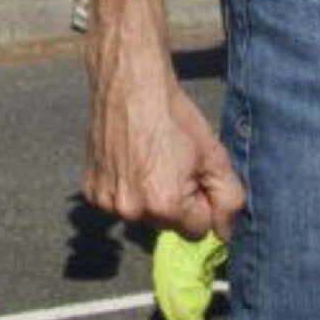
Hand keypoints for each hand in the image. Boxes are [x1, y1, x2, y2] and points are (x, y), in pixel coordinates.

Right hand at [83, 60, 246, 240]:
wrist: (131, 86)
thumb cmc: (174, 116)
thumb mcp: (215, 156)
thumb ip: (229, 201)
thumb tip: (225, 233)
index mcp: (166, 204)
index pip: (197, 231)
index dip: (201, 204)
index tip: (193, 176)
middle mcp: (132, 210)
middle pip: (167, 226)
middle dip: (174, 203)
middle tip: (171, 165)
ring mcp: (107, 201)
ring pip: (141, 216)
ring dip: (147, 198)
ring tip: (148, 161)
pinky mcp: (90, 191)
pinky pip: (116, 203)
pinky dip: (124, 189)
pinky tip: (128, 162)